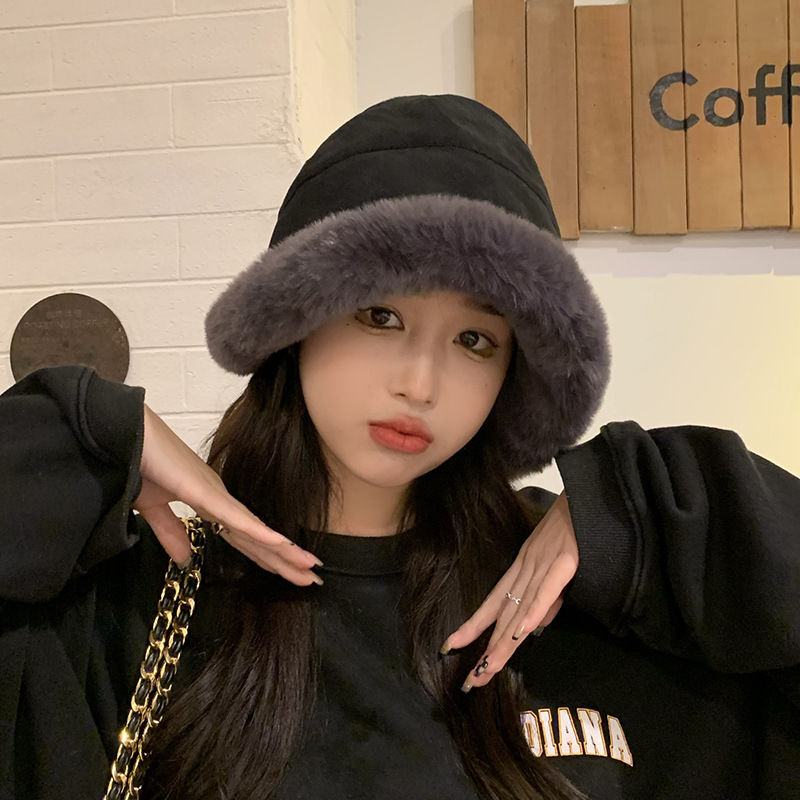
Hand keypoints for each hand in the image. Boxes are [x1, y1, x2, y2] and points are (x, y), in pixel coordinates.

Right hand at [133, 404, 322, 585]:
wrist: (121, 432)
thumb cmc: (138, 462)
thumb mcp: (153, 507)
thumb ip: (170, 533)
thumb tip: (185, 560)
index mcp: (209, 502)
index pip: (244, 537)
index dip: (268, 556)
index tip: (291, 571)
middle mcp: (220, 498)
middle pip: (257, 538)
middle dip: (285, 560)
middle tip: (313, 577)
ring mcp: (214, 493)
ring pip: (255, 530)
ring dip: (283, 551)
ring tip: (309, 567)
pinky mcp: (203, 490)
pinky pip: (234, 516)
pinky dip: (258, 531)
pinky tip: (281, 544)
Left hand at [441, 491, 577, 690]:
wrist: (589, 492)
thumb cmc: (573, 525)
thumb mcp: (555, 563)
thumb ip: (546, 594)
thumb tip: (534, 626)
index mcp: (522, 568)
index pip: (492, 603)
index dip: (473, 627)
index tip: (451, 648)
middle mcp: (526, 567)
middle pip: (502, 614)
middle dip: (486, 650)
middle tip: (470, 681)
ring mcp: (545, 563)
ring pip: (519, 607)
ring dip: (503, 641)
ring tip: (487, 669)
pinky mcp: (567, 559)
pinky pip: (548, 589)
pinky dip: (534, 610)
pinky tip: (521, 632)